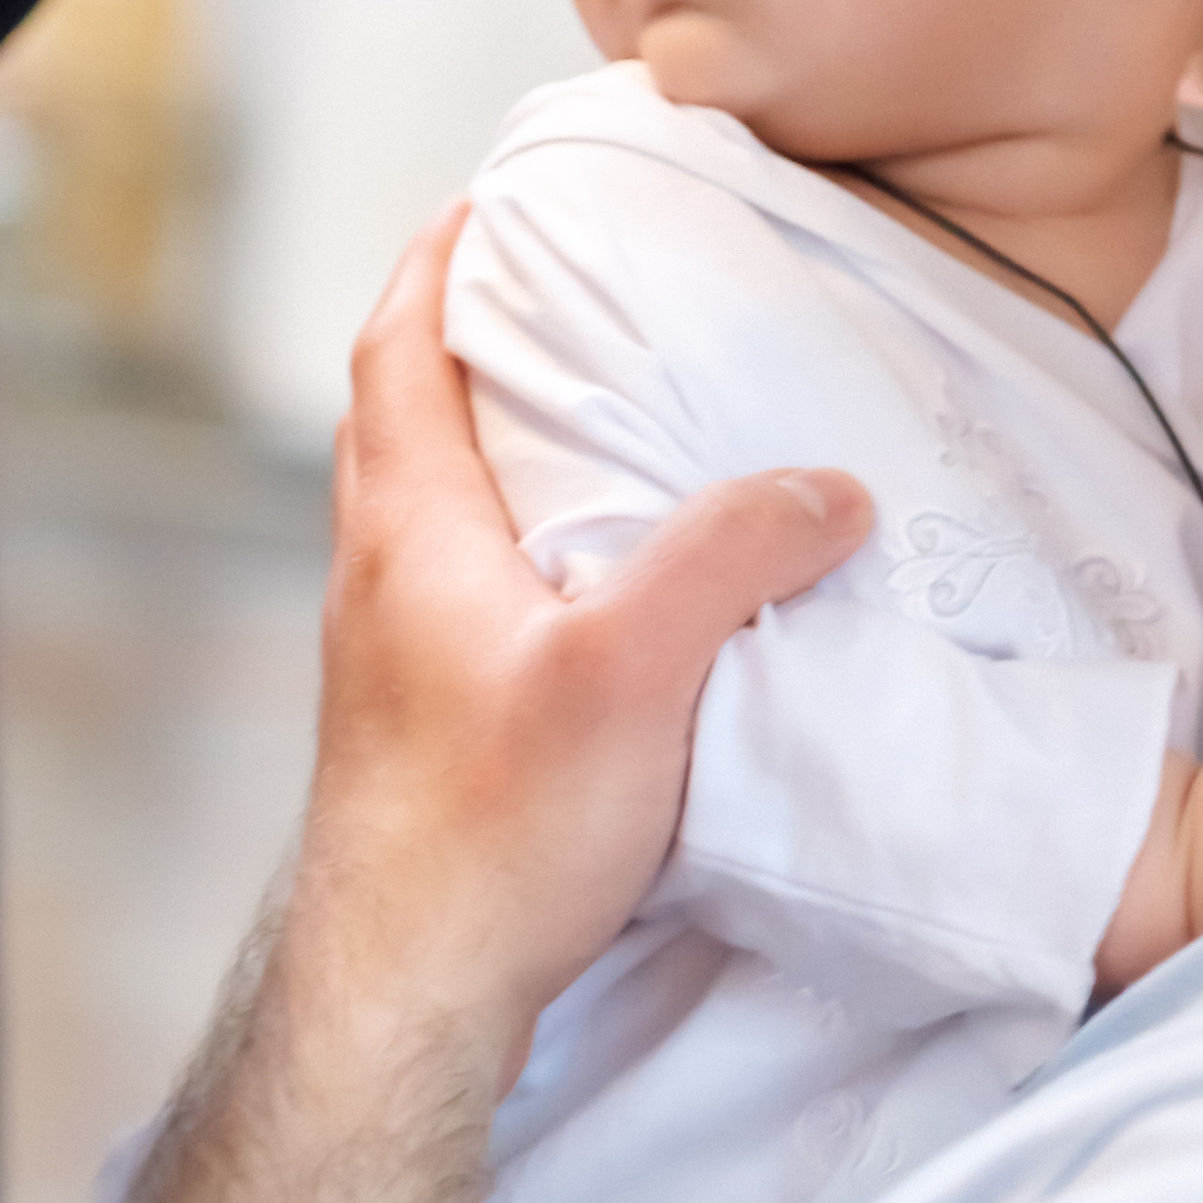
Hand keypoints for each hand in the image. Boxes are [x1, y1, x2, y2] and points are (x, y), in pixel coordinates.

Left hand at [292, 208, 871, 1050]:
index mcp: (409, 531)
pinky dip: (510, 551)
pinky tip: (591, 595)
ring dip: (484, 451)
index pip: (397, 350)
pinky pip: (456, 596)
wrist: (404, 997)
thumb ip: (727, 562)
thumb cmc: (490, 837)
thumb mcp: (633, 675)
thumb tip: (824, 488)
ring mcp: (390, 660)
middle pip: (398, 419)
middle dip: (462, 342)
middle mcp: (379, 580)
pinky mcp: (419, 732)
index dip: (437, 264)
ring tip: (587, 432)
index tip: (487, 205)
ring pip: (424, 512)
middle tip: (552, 301)